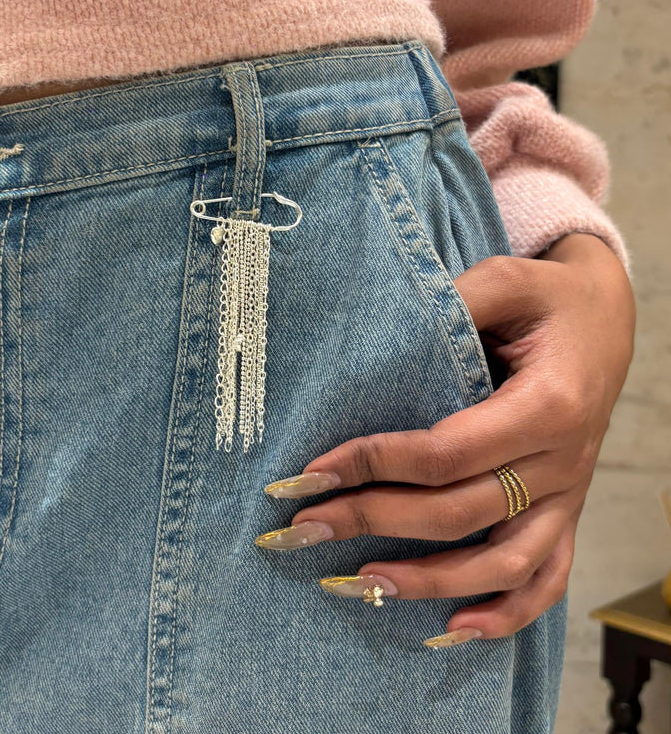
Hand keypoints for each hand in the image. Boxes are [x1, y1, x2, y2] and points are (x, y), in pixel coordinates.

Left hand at [256, 233, 634, 646]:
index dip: (373, 465)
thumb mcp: (506, 280)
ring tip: (357, 584)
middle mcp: (562, 460)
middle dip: (373, 521)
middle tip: (302, 528)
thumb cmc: (549, 299)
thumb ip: (452, 303)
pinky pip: (547, 577)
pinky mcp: (566, 510)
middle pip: (459, 512)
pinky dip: (506, 613)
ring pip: (502, 563)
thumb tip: (379, 337)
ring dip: (428, 581)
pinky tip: (453, 629)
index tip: (309, 473)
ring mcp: (568, 494)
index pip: (446, 452)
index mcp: (548, 405)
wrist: (607, 319)